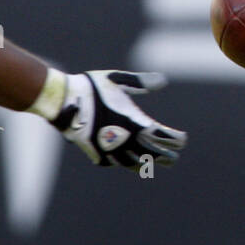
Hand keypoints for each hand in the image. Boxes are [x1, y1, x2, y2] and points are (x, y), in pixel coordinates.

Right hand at [49, 70, 186, 170]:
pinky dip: (124, 163)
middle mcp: (123, 139)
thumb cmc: (89, 87)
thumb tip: (163, 81)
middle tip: (174, 158)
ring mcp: (108, 149)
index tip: (183, 140)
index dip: (174, 139)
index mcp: (132, 121)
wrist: (60, 101)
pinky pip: (114, 162)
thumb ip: (140, 81)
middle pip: (151, 153)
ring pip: (133, 162)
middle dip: (164, 155)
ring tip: (154, 164)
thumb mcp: (116, 80)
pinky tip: (128, 162)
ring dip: (145, 163)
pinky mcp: (95, 154)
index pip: (161, 135)